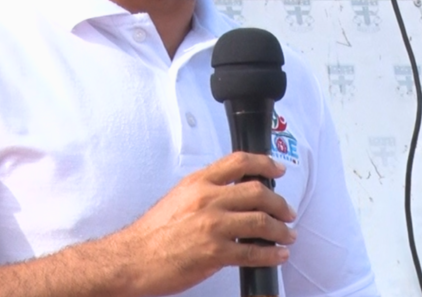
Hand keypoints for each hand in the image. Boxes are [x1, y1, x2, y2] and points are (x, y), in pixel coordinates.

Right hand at [108, 152, 295, 296]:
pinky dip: (271, 254)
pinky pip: (253, 251)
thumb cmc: (152, 233)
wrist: (133, 258)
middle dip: (280, 203)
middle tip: (288, 211)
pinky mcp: (215, 252)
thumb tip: (232, 192)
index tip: (278, 170)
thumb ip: (205, 191)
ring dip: (281, 229)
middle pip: (257, 192)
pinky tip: (278, 255)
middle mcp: (207, 199)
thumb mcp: (178, 197)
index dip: (265, 163)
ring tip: (287, 235)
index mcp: (198, 183)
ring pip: (261, 221)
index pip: (239, 162)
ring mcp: (212, 225)